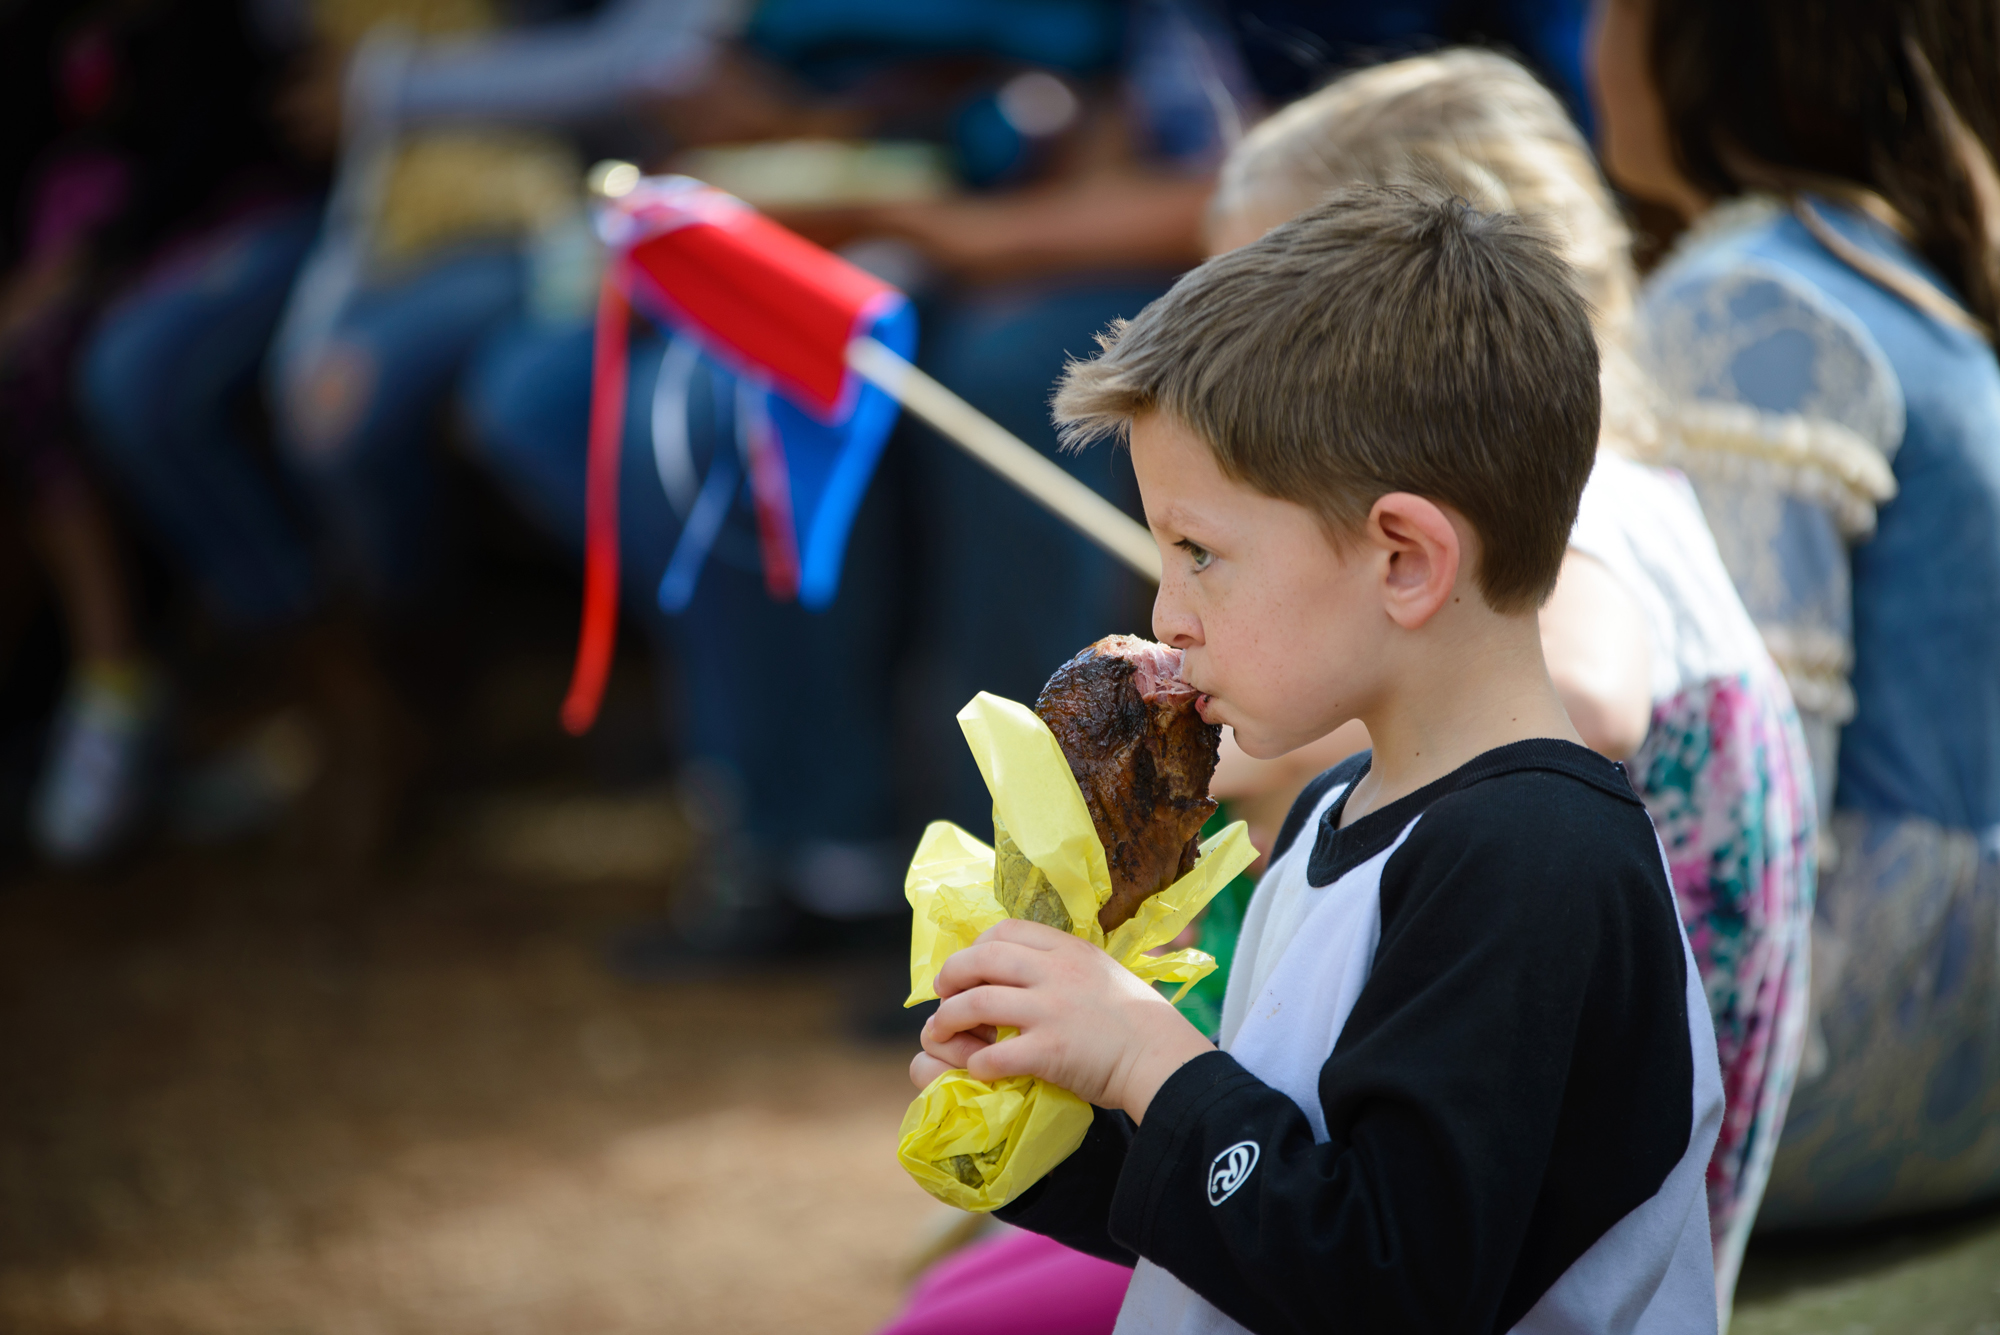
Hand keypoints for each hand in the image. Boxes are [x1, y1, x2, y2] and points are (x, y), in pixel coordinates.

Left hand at [908, 919, 1214, 1121]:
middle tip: (942, 994)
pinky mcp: (1048, 1051)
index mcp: (1068, 949)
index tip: (968, 966)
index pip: (1005, 931)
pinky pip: (993, 1054)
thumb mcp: (1103, 970)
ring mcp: (1050, 1011)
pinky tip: (976, 1068)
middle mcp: (1054, 973)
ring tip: (939, 1032)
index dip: (975, 947)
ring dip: (948, 1019)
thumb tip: (1032, 963)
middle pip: (981, 960)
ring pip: (976, 1004)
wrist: (1163, 1058)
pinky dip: (976, 1062)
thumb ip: (1066, 964)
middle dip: (951, 976)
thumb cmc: (1139, 1019)